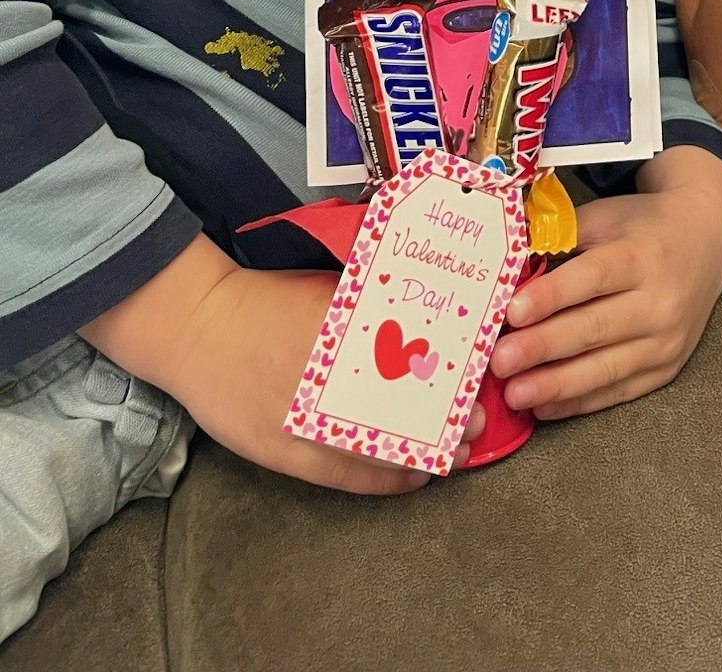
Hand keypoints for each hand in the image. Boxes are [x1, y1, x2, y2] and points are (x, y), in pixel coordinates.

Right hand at [84, 238, 484, 494]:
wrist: (197, 328)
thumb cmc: (265, 300)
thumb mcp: (327, 289)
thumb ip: (371, 305)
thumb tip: (423, 315)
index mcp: (343, 333)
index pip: (412, 359)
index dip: (451, 374)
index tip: (478, 374)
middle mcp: (329, 381)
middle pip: (404, 405)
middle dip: (447, 414)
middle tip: (479, 417)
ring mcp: (305, 423)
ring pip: (381, 446)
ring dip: (425, 451)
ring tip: (457, 453)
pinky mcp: (284, 452)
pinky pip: (346, 477)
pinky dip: (384, 479)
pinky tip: (414, 479)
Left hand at [487, 147, 721, 420]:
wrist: (706, 243)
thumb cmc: (643, 227)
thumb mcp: (606, 216)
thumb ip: (559, 236)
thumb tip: (503, 261)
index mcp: (643, 255)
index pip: (593, 278)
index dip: (552, 295)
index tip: (513, 310)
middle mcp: (660, 300)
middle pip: (596, 328)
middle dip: (544, 347)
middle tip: (500, 360)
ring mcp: (667, 340)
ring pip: (606, 368)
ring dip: (556, 384)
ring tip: (515, 393)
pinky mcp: (668, 368)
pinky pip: (618, 390)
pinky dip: (579, 401)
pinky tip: (544, 406)